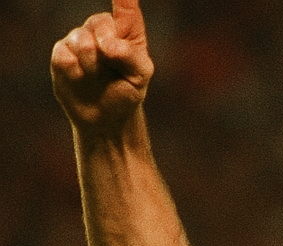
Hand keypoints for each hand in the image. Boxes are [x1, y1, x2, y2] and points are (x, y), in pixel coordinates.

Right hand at [51, 0, 153, 130]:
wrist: (107, 118)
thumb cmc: (127, 92)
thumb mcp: (140, 76)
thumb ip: (132, 56)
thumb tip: (109, 45)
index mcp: (126, 31)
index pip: (126, 9)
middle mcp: (101, 29)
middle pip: (101, 23)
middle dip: (108, 46)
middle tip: (112, 62)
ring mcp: (79, 40)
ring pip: (81, 40)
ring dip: (92, 65)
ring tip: (97, 77)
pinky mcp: (61, 54)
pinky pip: (64, 56)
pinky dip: (76, 72)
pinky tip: (81, 79)